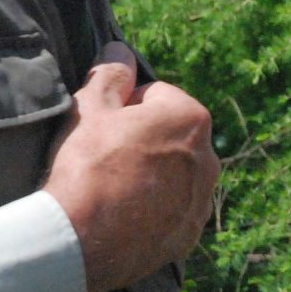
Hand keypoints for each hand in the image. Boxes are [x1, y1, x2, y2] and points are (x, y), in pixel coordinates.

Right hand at [42, 42, 218, 291]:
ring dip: (150, 174)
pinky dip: (153, 210)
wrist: (81, 241)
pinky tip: (121, 216)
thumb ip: (111, 76)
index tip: (103, 127)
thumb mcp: (91, 109)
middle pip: (169, 135)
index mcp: (190, 118)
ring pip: (173, 174)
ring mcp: (202, 199)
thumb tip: (119, 50)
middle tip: (104, 158)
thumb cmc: (88, 166)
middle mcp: (209, 157)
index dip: (124, 107)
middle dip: (143, 140)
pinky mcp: (190, 233)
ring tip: (111, 189)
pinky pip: (172, 210)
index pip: (155, 95)